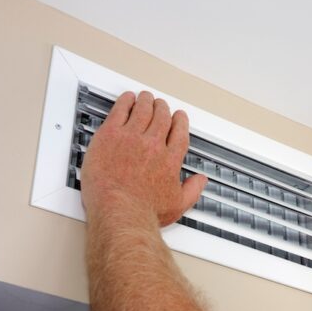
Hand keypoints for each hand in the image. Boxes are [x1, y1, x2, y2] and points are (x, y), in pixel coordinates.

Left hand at [81, 91, 207, 227]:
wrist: (119, 212)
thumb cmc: (143, 212)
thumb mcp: (176, 205)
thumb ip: (192, 190)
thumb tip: (200, 181)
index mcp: (169, 159)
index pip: (179, 132)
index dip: (179, 121)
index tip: (178, 117)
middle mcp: (153, 144)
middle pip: (161, 117)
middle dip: (162, 108)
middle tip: (160, 105)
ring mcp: (132, 137)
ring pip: (142, 109)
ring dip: (145, 101)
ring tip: (144, 98)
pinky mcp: (111, 135)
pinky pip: (120, 110)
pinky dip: (125, 101)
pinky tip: (126, 99)